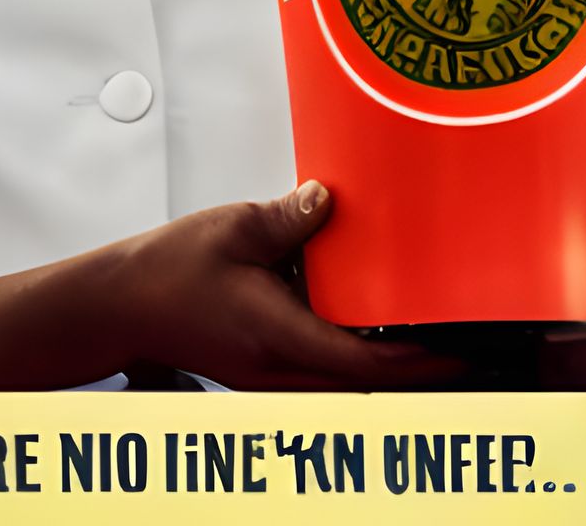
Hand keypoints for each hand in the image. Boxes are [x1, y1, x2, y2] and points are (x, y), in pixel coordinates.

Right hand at [117, 184, 516, 390]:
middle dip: (419, 369)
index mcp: (278, 338)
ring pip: (347, 383)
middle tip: (464, 343)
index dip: (422, 362)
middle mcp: (281, 370)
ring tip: (428, 331)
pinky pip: (323, 369)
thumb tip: (330, 200)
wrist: (121, 305)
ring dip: (387, 363)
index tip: (462, 350)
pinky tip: (366, 320)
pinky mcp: (264, 368)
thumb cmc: (167, 272)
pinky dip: (353, 352)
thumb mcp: (233, 228)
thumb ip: (289, 217)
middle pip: (368, 385)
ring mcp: (272, 377)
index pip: (369, 364)